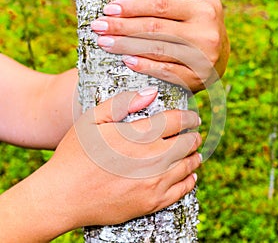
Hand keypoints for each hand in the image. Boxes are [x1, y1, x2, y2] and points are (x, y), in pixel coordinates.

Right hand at [0, 88, 200, 241]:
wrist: (63, 196)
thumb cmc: (76, 154)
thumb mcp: (92, 119)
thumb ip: (123, 103)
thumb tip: (151, 93)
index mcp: (139, 135)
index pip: (177, 121)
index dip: (189, 117)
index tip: (194, 117)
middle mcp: (152, 159)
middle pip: (187, 144)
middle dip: (194, 136)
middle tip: (195, 133)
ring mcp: (154, 183)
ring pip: (188, 166)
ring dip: (195, 156)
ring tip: (196, 152)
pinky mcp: (151, 203)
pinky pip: (181, 190)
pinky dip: (190, 180)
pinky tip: (191, 175)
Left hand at [91, 0, 229, 91]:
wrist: (221, 58)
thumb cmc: (205, 26)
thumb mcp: (207, 1)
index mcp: (204, 11)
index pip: (161, 7)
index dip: (133, 7)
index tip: (109, 9)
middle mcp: (204, 35)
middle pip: (155, 28)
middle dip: (123, 27)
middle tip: (98, 26)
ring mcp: (200, 59)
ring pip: (157, 50)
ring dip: (127, 46)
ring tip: (105, 42)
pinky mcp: (195, 79)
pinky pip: (167, 72)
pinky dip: (146, 66)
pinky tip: (127, 61)